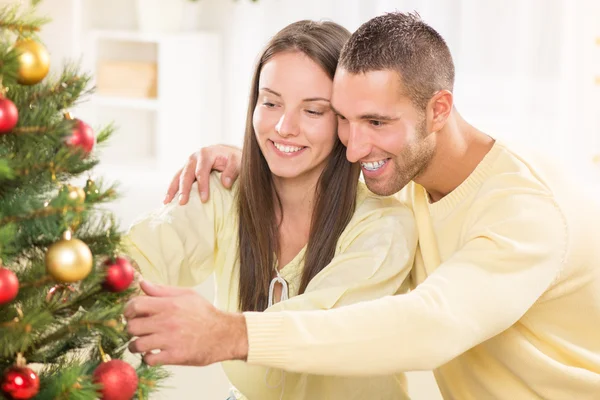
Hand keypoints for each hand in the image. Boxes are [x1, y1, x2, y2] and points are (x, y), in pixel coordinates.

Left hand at [124, 280, 248, 366]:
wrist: (224, 334)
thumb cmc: (205, 313)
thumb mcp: (186, 295)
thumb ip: (162, 290)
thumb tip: (142, 283)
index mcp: (169, 305)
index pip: (135, 305)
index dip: (128, 310)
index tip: (131, 314)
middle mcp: (167, 322)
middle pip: (132, 326)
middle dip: (132, 329)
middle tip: (139, 330)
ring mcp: (170, 340)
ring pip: (137, 345)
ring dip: (136, 345)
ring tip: (142, 344)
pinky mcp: (174, 356)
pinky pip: (149, 359)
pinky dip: (148, 358)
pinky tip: (154, 353)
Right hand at [164, 145, 242, 204]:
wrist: (229, 153)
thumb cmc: (234, 158)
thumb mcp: (238, 162)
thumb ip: (232, 171)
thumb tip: (225, 184)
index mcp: (206, 153)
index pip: (201, 171)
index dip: (202, 186)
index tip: (204, 199)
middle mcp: (194, 157)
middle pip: (186, 174)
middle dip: (184, 189)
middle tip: (182, 202)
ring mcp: (189, 163)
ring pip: (178, 176)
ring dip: (172, 189)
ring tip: (167, 202)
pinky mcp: (187, 169)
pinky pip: (177, 179)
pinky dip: (172, 188)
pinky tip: (168, 200)